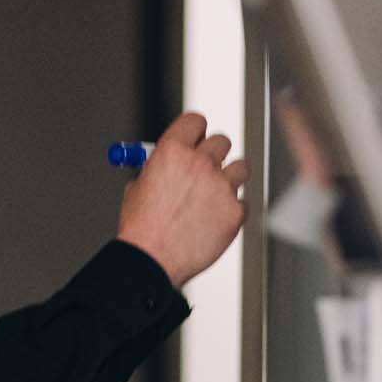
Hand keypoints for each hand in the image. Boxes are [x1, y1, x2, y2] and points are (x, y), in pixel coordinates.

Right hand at [116, 111, 248, 287]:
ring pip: (240, 167)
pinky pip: (242, 201)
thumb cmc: (142, 228)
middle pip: (221, 141)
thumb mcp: (139, 186)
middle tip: (206, 169)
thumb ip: (160, 167)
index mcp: (172, 151)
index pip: (196, 121)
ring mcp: (221, 187)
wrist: (152, 260)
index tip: (196, 140)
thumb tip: (174, 159)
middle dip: (214, 153)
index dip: (196, 131)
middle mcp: (199, 163)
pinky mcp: (235, 211)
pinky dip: (232, 208)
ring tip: (213, 195)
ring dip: (230, 177)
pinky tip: (215, 220)